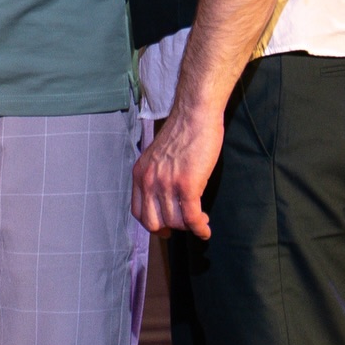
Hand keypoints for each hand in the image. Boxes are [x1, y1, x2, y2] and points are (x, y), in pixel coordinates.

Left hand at [131, 101, 223, 239]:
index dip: (152, 224)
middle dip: (169, 230)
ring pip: (175, 222)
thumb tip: (165, 197)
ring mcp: (166, 184)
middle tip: (183, 227)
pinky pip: (191, 217)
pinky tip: (205, 229)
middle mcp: (149, 181)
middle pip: (153, 222)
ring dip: (189, 227)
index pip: (138, 212)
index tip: (164, 227)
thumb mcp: (158, 156)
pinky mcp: (187, 185)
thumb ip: (156, 176)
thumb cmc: (182, 131)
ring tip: (200, 220)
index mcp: (140, 173)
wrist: (195, 114)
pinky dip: (199, 228)